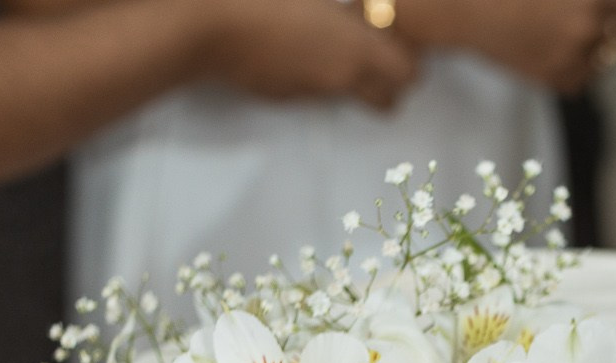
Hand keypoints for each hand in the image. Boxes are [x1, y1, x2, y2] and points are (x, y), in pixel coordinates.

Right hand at [200, 0, 417, 110]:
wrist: (205, 26)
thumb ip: (342, 7)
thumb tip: (349, 11)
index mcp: (356, 46)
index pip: (409, 75)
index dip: (409, 59)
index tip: (398, 40)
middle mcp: (340, 77)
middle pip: (388, 101)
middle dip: (389, 82)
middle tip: (376, 54)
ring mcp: (311, 91)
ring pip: (350, 95)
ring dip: (350, 77)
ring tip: (328, 43)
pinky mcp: (284, 96)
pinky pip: (314, 90)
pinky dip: (314, 74)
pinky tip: (293, 46)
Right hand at [426, 0, 615, 93]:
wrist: (467, 11)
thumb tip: (614, 4)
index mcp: (591, 0)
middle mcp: (587, 30)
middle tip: (602, 20)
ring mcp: (572, 59)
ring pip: (607, 59)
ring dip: (599, 48)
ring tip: (572, 34)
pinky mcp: (556, 80)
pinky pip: (584, 78)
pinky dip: (578, 67)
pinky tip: (555, 50)